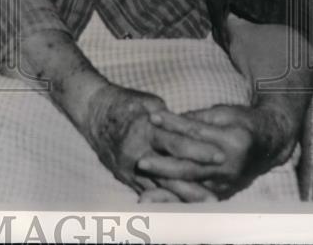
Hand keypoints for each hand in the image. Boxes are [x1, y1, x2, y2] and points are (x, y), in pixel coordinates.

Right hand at [84, 83, 223, 200]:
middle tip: (215, 199)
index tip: (220, 157)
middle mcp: (136, 152)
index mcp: (144, 130)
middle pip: (169, 173)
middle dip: (193, 187)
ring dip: (181, 200)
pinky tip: (180, 209)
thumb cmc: (124, 103)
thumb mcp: (148, 102)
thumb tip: (192, 130)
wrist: (92, 110)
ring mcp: (129, 167)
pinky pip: (147, 192)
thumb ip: (170, 120)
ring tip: (201, 210)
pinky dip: (164, 201)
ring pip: (159, 188)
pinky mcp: (124, 176)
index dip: (198, 150)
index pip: (175, 143)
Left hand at [140, 103, 292, 198]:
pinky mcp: (223, 192)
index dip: (173, 124)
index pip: (196, 133)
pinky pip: (196, 199)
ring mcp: (228, 182)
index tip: (152, 117)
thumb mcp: (223, 113)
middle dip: (165, 166)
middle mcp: (231, 166)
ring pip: (192, 187)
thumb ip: (196, 118)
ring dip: (168, 190)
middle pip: (192, 166)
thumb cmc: (242, 122)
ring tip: (144, 193)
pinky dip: (176, 202)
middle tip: (141, 162)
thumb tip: (167, 122)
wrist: (269, 143)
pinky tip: (158, 204)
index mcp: (233, 141)